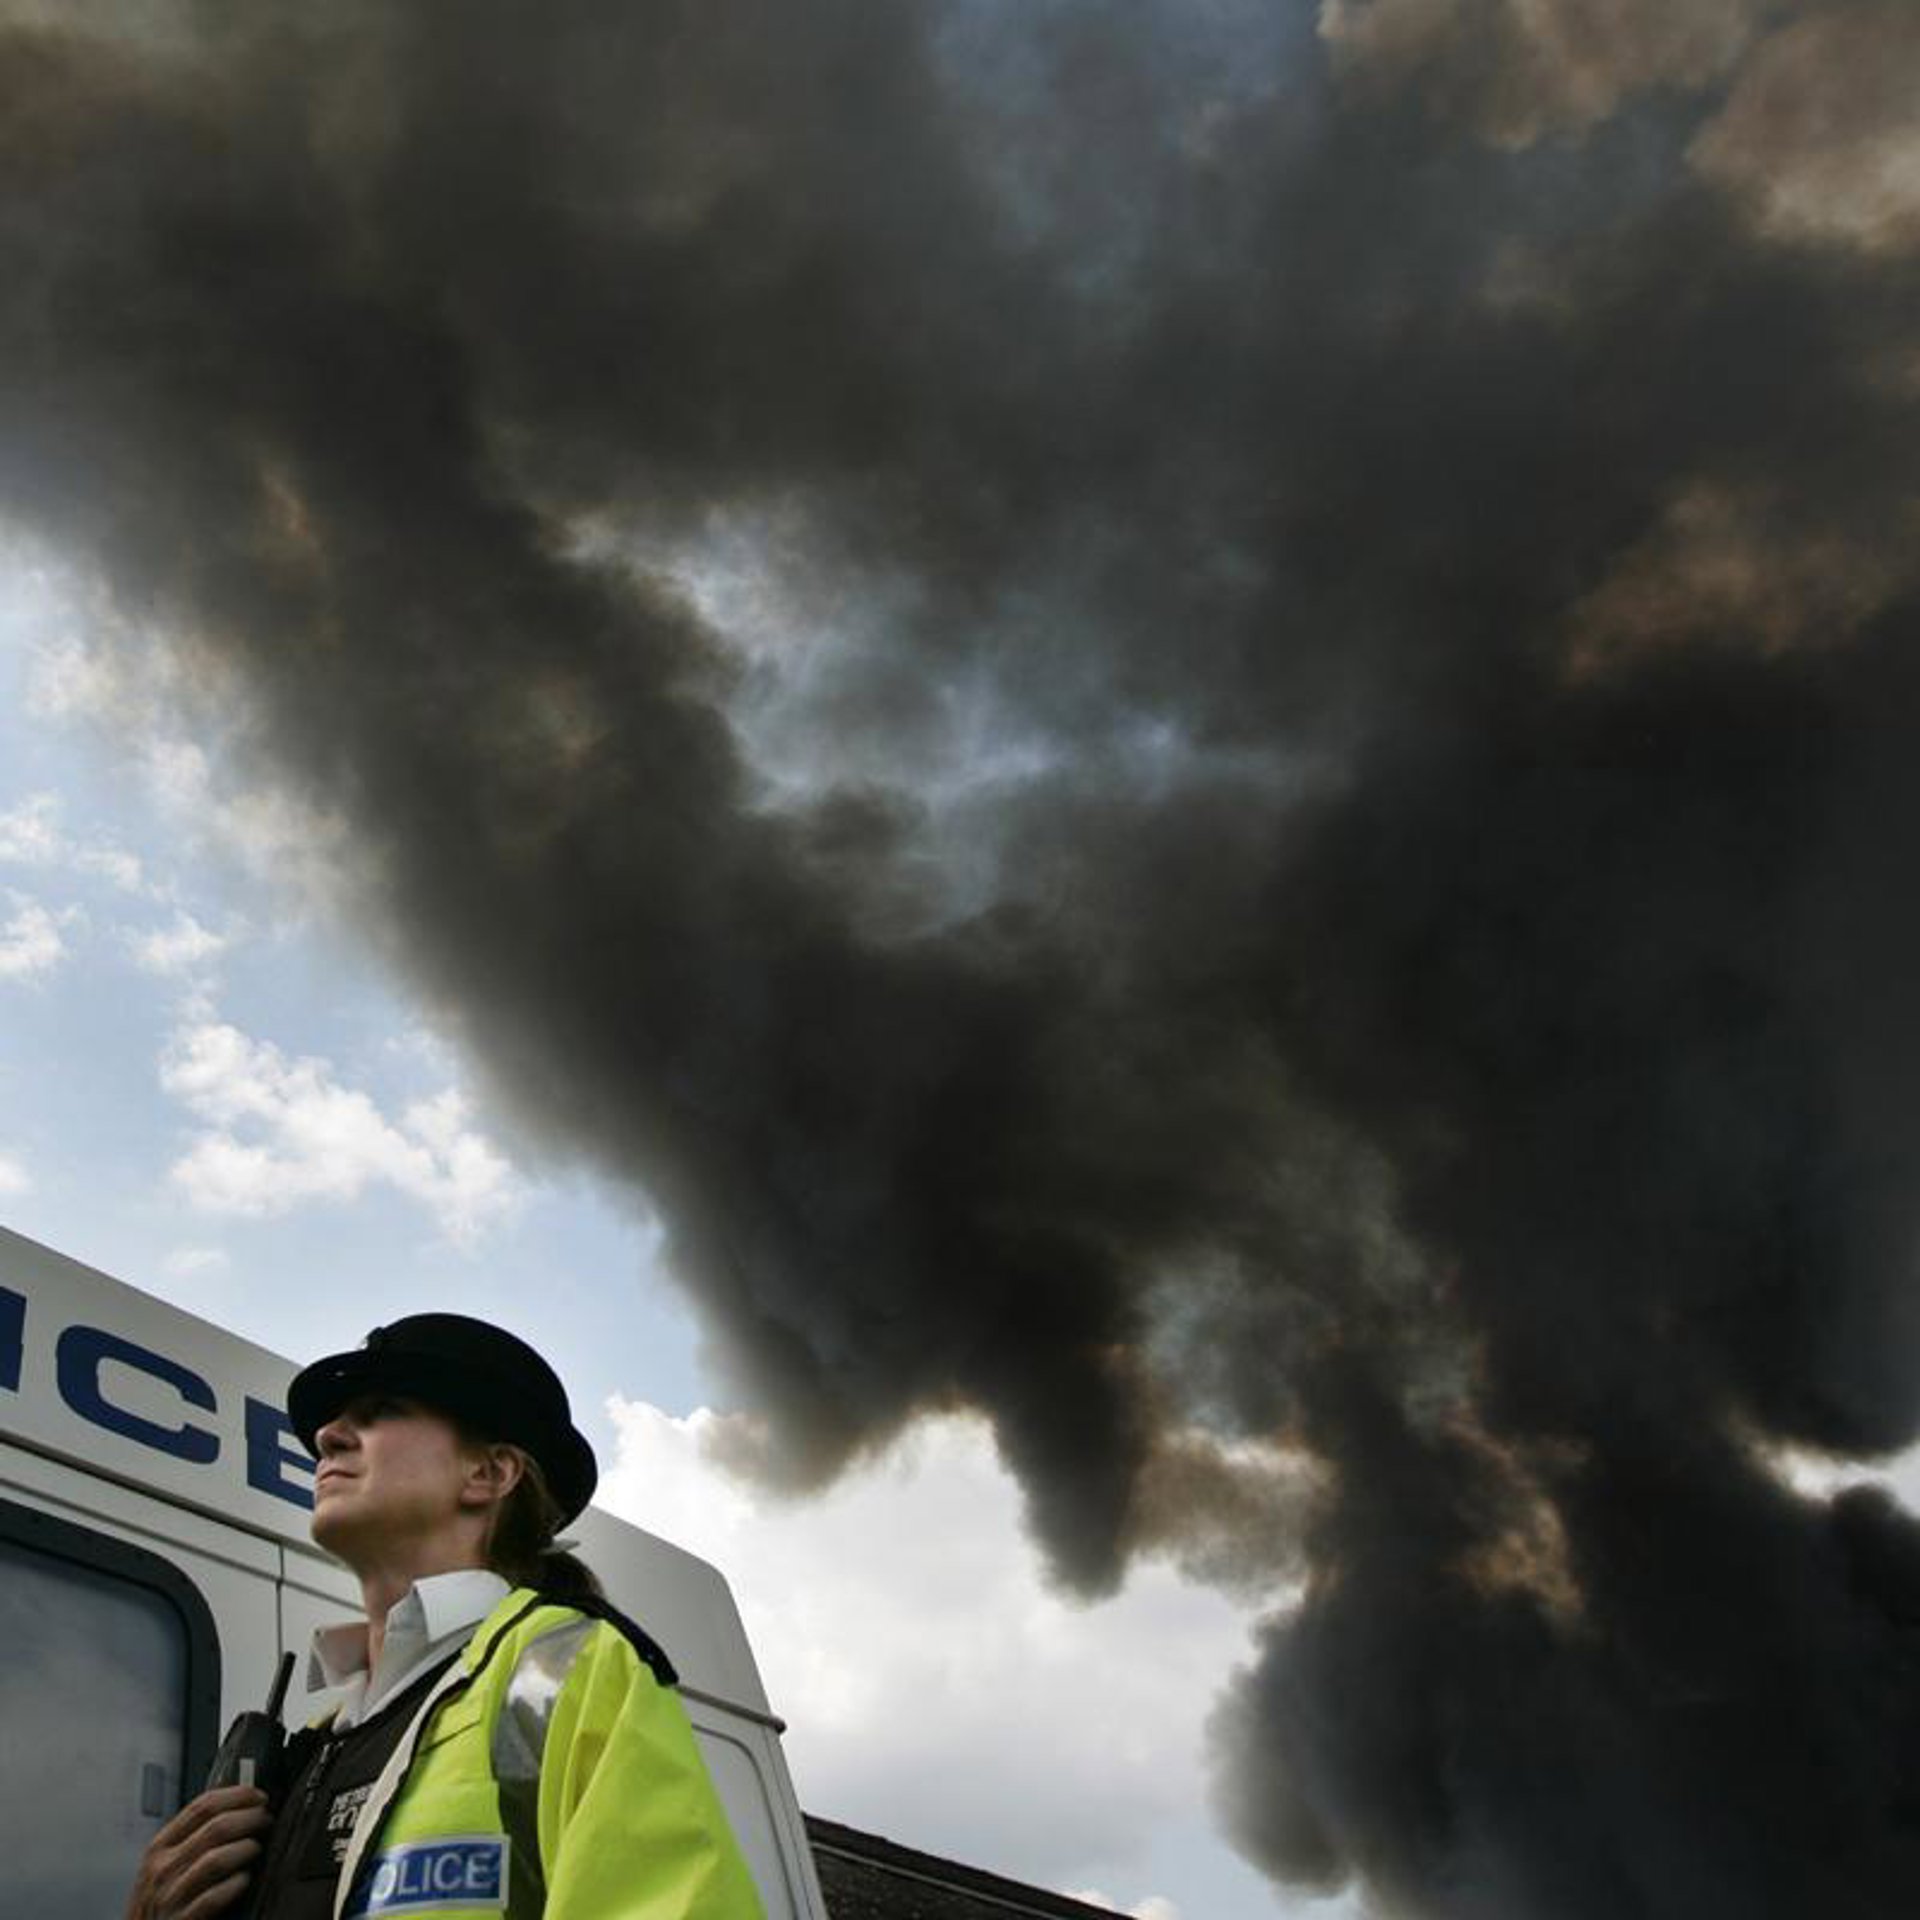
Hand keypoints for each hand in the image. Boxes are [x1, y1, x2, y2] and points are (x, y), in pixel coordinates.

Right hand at [124, 1785, 273, 1919]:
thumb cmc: (165, 1899)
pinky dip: (235, 1884)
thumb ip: (195, 1835)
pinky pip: (214, 1897)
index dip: (238, 1795)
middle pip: (216, 1828)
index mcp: (160, 1846)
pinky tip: (244, 1880)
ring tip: (257, 1848)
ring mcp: (169, 1896)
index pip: (202, 1806)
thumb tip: (240, 1803)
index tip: (260, 1797)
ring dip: (246, 1849)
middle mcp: (162, 1868)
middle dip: (251, 1819)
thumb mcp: (168, 1862)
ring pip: (217, 1859)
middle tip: (267, 1821)